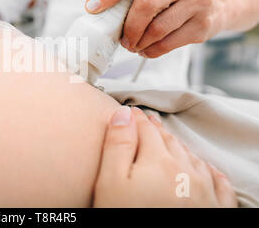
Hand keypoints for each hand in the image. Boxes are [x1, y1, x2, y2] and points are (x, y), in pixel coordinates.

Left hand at [85, 0, 228, 57]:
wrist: (218, 3)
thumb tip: (97, 9)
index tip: (91, 6)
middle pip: (146, 4)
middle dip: (127, 26)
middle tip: (121, 38)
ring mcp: (198, 3)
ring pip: (156, 29)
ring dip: (137, 42)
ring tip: (132, 44)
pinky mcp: (202, 27)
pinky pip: (166, 45)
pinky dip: (150, 51)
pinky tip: (146, 49)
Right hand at [93, 106, 236, 207]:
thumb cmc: (128, 218)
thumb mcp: (111, 182)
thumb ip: (117, 145)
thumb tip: (123, 114)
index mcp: (159, 161)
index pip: (146, 130)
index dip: (136, 119)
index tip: (132, 112)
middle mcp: (186, 171)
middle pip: (168, 141)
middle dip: (156, 129)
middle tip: (148, 121)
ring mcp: (204, 191)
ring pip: (191, 156)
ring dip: (178, 144)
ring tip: (169, 139)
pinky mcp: (215, 210)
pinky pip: (217, 182)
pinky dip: (209, 170)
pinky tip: (206, 168)